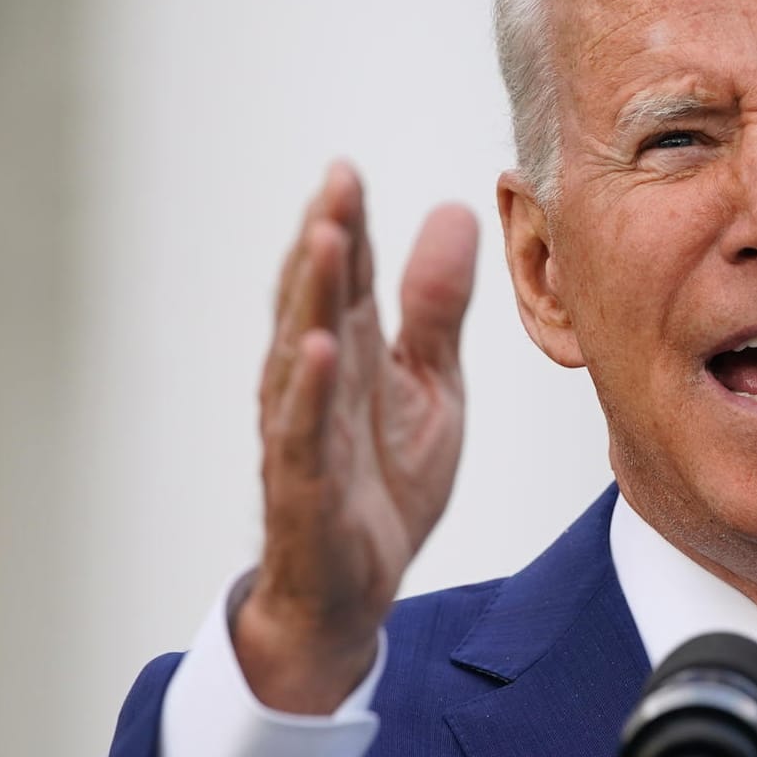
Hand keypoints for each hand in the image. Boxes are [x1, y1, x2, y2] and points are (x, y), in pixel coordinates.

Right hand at [235, 161, 478, 712]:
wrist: (357, 586)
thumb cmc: (384, 479)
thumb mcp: (429, 383)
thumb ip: (435, 305)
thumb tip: (455, 209)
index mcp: (348, 354)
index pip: (343, 280)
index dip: (346, 226)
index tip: (349, 170)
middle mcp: (315, 385)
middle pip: (317, 302)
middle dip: (325, 241)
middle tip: (338, 180)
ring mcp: (305, 434)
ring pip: (301, 355)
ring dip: (309, 298)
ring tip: (324, 239)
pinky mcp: (308, 488)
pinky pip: (305, 435)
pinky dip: (310, 394)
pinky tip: (318, 350)